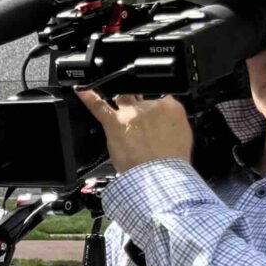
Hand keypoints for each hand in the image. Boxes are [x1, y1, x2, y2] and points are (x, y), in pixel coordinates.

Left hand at [77, 90, 193, 170]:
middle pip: (139, 99)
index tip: (152, 119)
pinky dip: (89, 98)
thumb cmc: (171, 160)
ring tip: (122, 122)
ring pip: (121, 100)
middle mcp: (150, 105)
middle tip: (138, 127)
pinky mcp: (113, 122)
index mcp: (171, 108)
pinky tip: (82, 91)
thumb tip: (166, 124)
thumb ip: (172, 123)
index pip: (160, 99)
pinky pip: (98, 106)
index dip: (154, 110)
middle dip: (137, 108)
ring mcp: (130, 113)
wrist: (159, 174)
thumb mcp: (183, 136)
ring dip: (120, 107)